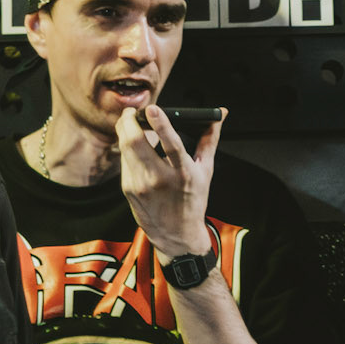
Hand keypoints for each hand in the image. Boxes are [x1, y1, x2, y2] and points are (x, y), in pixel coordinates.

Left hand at [117, 105, 224, 260]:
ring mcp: (141, 185)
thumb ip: (210, 140)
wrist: (176, 234)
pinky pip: (124, 160)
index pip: (171, 145)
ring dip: (125, 130)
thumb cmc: (193, 200)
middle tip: (132, 111)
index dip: (161, 125)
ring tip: (130, 122)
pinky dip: (127, 147)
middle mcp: (160, 180)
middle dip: (129, 121)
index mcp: (184, 173)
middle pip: (136, 143)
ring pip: (125, 148)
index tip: (152, 109)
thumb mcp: (206, 172)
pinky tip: (132, 144)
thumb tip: (220, 115)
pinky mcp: (128, 189)